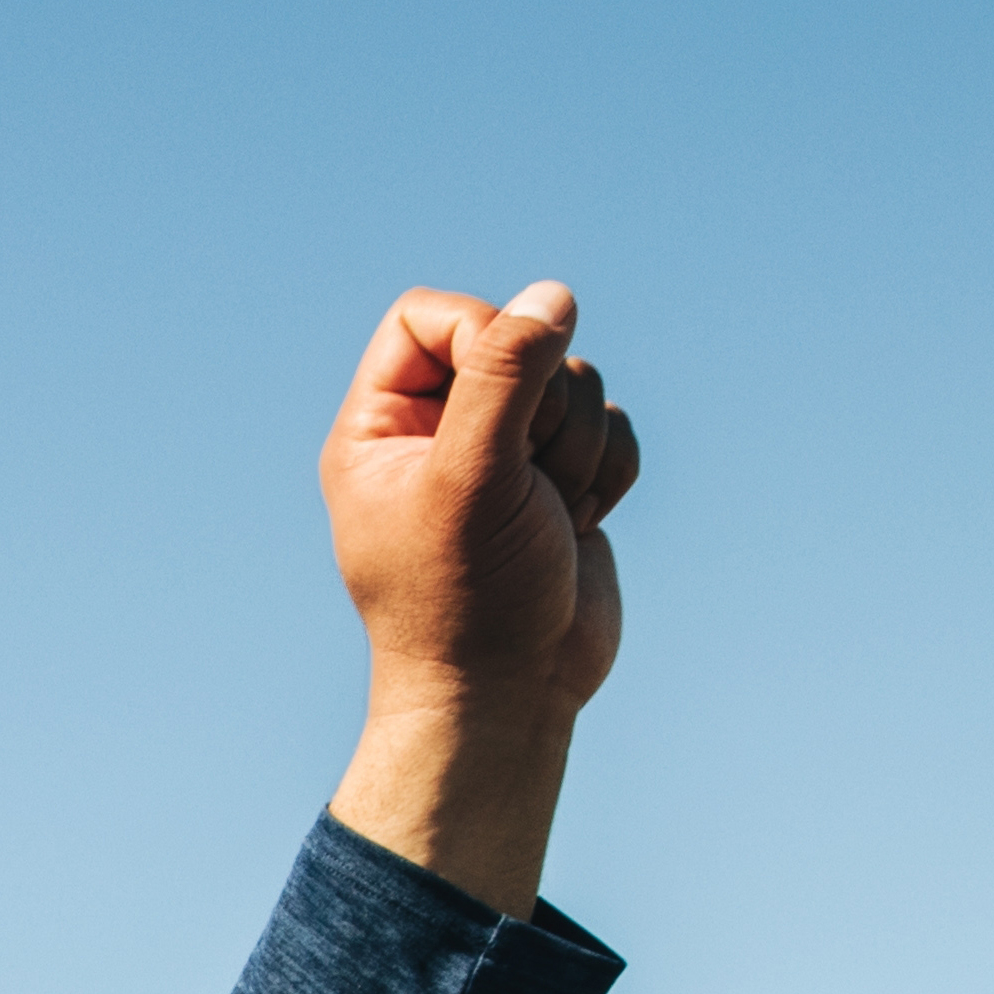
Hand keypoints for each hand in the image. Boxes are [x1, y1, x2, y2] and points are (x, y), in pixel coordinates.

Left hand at [319, 279, 637, 917]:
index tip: (502, 385)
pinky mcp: (564, 481)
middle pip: (516, 341)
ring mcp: (507, 457)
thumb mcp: (473, 477)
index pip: (429, 316)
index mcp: (381, 430)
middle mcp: (439, 435)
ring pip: (573, 382)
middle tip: (528, 476)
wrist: (512, 696)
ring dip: (581, 445)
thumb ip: (504, 376)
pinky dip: (611, 470)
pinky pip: (612, 423)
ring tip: (553, 513)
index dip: (480, 330)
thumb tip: (552, 297)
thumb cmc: (468, 599)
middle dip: (544, 404)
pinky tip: (584, 524)